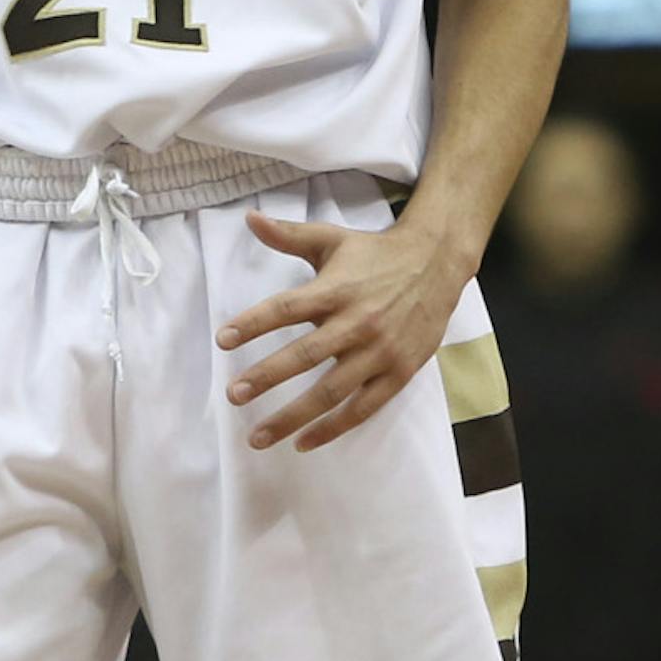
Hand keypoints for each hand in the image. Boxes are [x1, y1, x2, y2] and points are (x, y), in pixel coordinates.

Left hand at [218, 211, 468, 452]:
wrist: (437, 263)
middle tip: (234, 395)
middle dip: (267, 377)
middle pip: (305, 355)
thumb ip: (288, 235)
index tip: (222, 340)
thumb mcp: (331, 239)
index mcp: (336, 289)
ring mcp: (379, 351)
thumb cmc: (375, 253)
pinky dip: (334, 428)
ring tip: (259, 436)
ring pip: (331, 391)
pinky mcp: (398, 373)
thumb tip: (249, 218)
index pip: (287, 308)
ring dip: (293, 416)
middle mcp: (357, 322)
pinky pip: (363, 408)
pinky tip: (304, 442)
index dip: (253, 323)